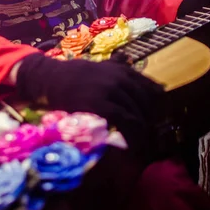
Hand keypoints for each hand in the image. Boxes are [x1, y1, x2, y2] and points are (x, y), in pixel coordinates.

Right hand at [15, 53, 163, 156]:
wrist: (50, 78)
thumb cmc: (73, 75)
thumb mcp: (99, 67)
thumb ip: (116, 68)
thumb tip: (129, 64)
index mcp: (122, 70)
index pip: (152, 87)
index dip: (159, 106)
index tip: (159, 119)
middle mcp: (120, 78)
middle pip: (146, 103)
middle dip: (151, 121)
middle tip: (151, 137)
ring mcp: (111, 90)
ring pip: (136, 113)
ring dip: (142, 131)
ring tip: (143, 145)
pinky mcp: (101, 103)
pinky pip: (124, 120)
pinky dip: (131, 133)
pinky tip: (132, 144)